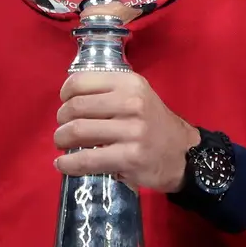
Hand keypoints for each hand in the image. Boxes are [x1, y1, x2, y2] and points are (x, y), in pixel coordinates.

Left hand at [54, 71, 200, 192]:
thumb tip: (67, 100)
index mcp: (130, 84)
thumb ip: (107, 93)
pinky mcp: (130, 157)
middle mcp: (132, 103)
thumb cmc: (153, 124)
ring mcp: (132, 131)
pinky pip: (87, 159)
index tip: (65, 104)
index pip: (82, 81)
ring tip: (63, 144)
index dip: (65, 94)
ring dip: (61, 139)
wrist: (184, 154)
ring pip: (78, 131)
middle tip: (63, 130)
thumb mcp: (137, 96)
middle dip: (61, 120)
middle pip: (76, 107)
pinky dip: (68, 163)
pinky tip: (62, 164)